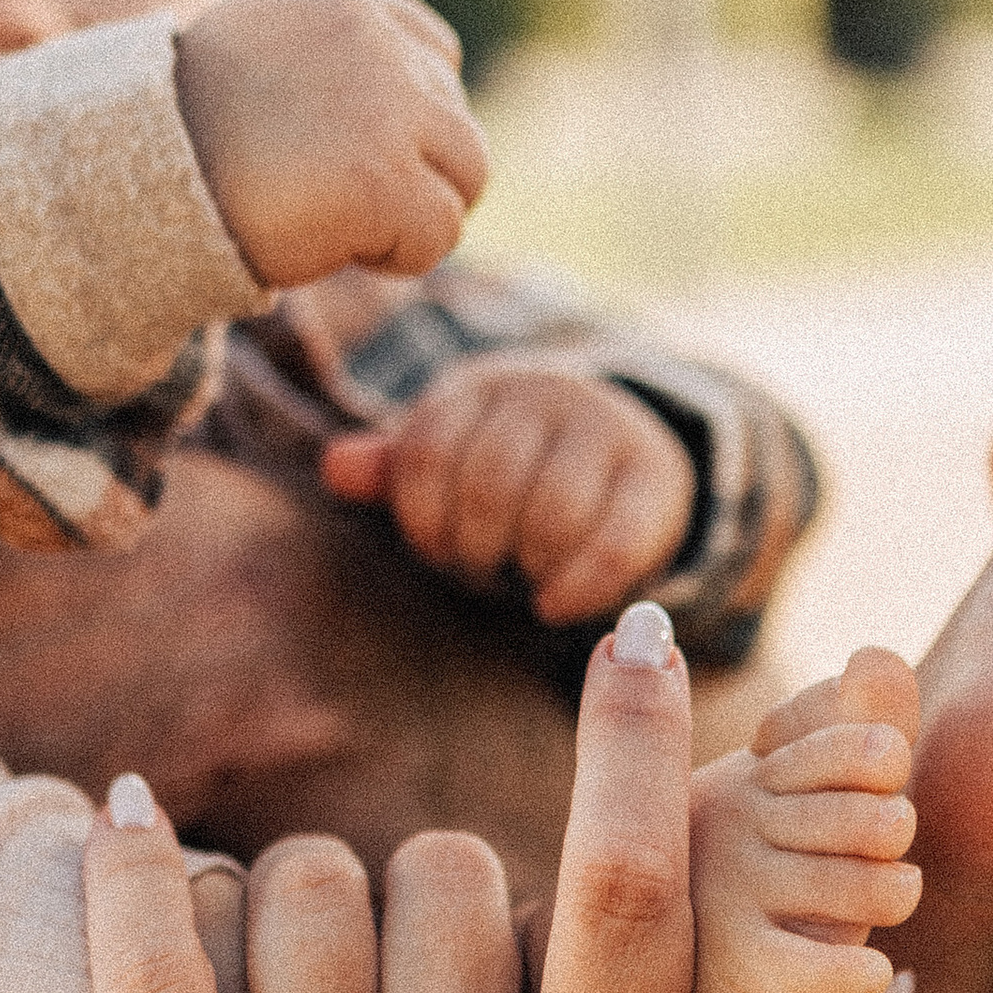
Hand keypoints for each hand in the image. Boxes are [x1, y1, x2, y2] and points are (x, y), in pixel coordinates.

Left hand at [82, 615, 879, 992]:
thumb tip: (885, 973)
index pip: (632, 889)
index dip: (634, 739)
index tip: (630, 634)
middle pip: (454, 872)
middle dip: (458, 879)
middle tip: (447, 957)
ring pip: (312, 896)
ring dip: (325, 898)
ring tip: (329, 969)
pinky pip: (148, 978)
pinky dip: (133, 877)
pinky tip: (125, 819)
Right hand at [174, 0, 488, 286]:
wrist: (134, 181)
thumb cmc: (195, 117)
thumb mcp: (258, 33)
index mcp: (353, 8)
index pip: (442, 57)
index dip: (403, 118)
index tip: (332, 141)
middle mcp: (380, 46)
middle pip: (462, 129)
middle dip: (411, 173)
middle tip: (324, 187)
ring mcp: (387, 112)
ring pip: (466, 180)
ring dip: (411, 216)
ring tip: (334, 213)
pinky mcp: (384, 181)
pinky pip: (439, 235)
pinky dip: (396, 258)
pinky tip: (332, 241)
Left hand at [319, 360, 695, 624]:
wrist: (615, 449)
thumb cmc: (507, 467)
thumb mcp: (447, 460)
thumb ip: (393, 468)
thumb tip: (335, 467)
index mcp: (480, 386)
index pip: (428, 452)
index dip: (422, 521)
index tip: (437, 548)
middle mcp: (547, 393)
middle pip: (491, 485)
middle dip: (476, 549)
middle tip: (481, 569)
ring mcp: (608, 431)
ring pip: (554, 514)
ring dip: (527, 565)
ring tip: (522, 577)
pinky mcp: (657, 480)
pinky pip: (616, 544)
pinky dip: (578, 589)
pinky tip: (553, 606)